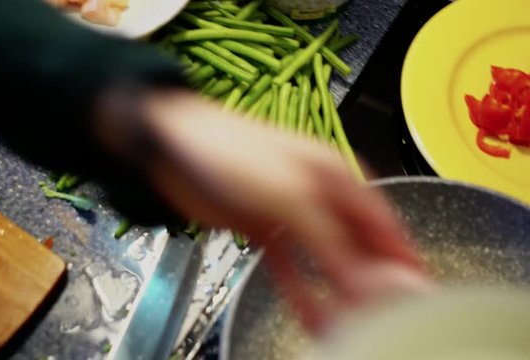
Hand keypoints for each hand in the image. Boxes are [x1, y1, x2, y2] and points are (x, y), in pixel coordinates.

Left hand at [97, 87, 431, 331]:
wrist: (171, 148)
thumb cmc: (232, 153)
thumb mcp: (290, 195)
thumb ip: (331, 241)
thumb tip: (367, 283)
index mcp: (337, 176)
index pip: (384, 224)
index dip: (403, 259)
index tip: (421, 294)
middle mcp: (319, 196)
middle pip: (357, 246)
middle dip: (372, 282)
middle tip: (386, 318)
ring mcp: (291, 215)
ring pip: (325, 262)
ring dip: (338, 294)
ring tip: (354, 329)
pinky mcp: (264, 231)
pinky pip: (291, 268)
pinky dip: (302, 291)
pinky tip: (314, 317)